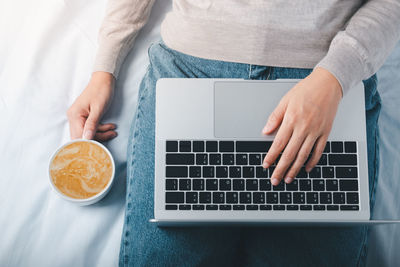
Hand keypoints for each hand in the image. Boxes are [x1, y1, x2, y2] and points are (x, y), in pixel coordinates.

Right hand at [67, 71, 116, 140]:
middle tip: (111, 134)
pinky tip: (109, 127)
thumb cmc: (101, 91)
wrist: (103, 80)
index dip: (89, 143)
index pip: (78, 137)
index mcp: (75, 115)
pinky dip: (99, 129)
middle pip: (82, 136)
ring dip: (101, 133)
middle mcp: (73, 117)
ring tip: (113, 129)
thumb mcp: (99, 109)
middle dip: (98, 138)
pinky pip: (89, 128)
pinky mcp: (82, 117)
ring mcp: (77, 117)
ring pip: (87, 133)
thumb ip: (92, 124)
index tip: (101, 146)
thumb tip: (87, 138)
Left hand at [262, 67, 341, 185]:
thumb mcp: (285, 100)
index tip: (266, 165)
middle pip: (290, 153)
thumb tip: (265, 131)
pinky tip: (306, 168)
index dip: (271, 156)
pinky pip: (318, 151)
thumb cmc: (306, 90)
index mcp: (291, 119)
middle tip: (275, 179)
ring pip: (304, 155)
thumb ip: (275, 117)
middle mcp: (304, 127)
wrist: (328, 84)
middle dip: (281, 168)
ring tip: (288, 179)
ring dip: (295, 169)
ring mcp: (316, 131)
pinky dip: (312, 161)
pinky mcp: (325, 132)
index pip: (279, 143)